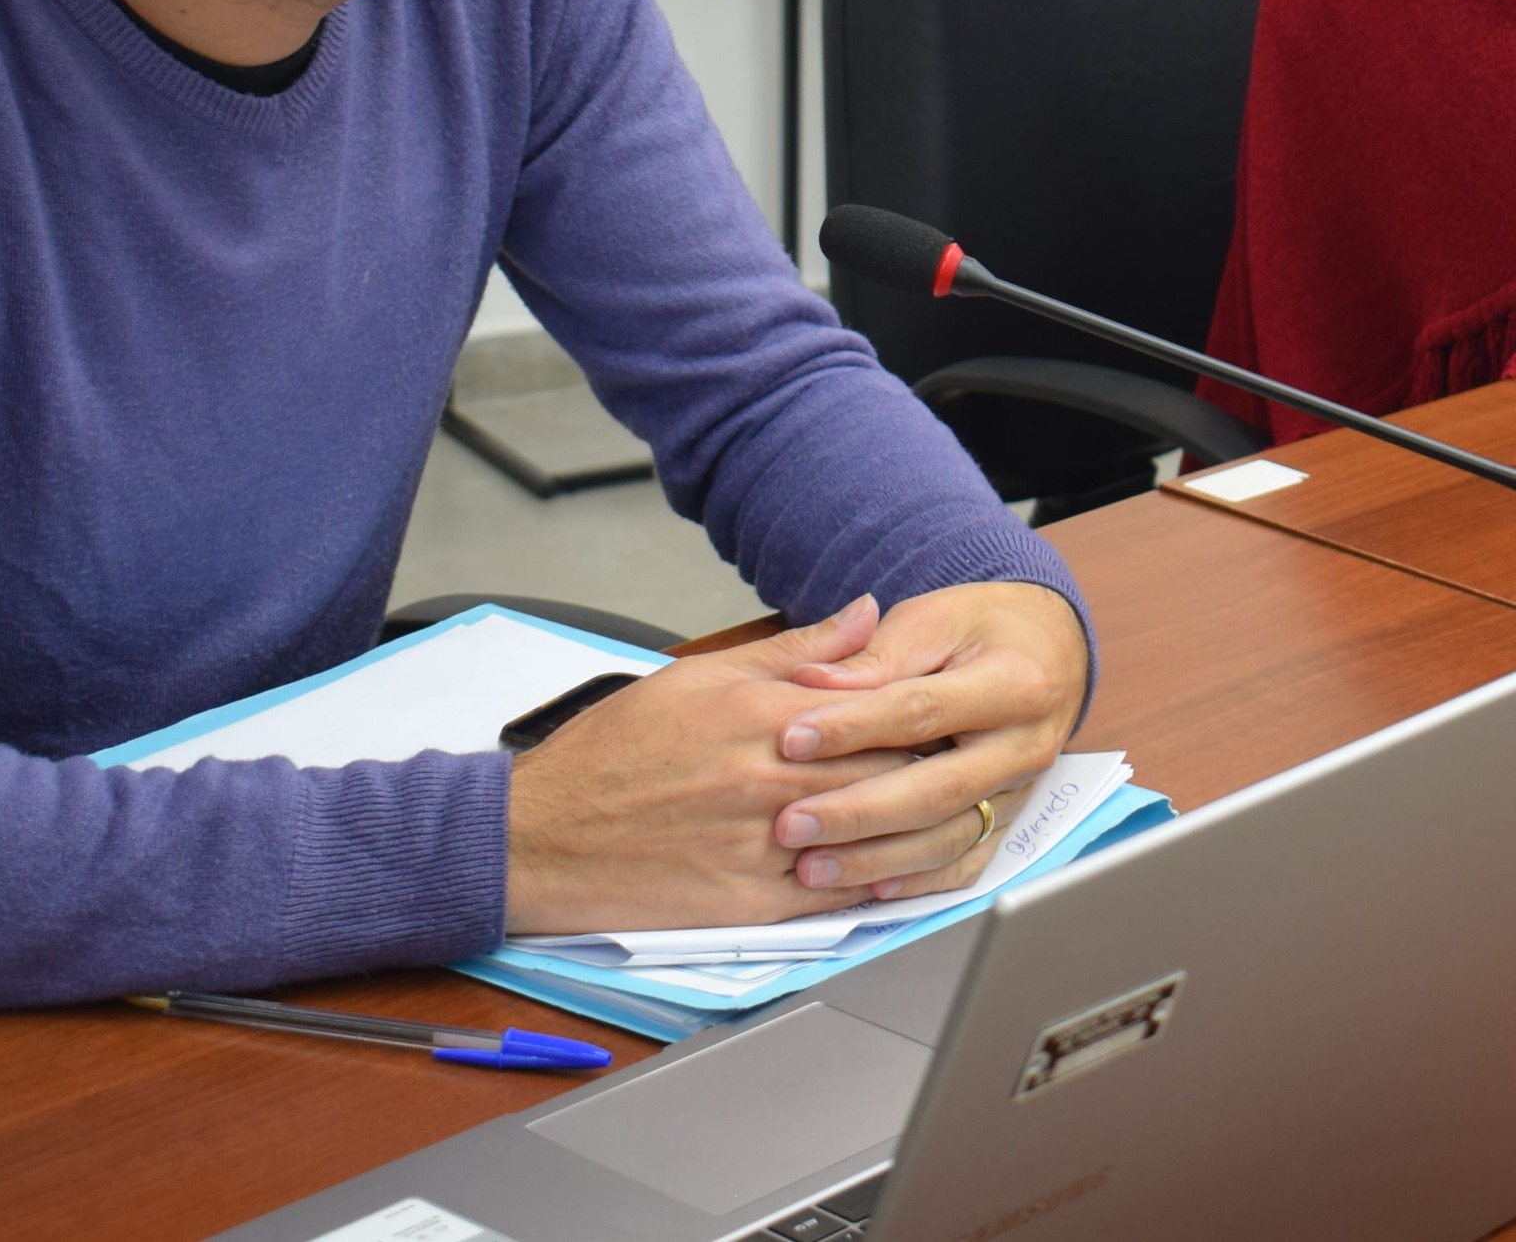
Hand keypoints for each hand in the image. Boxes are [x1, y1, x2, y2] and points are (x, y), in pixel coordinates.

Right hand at [502, 597, 925, 933]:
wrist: (541, 836)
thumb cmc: (614, 752)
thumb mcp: (702, 676)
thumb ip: (797, 649)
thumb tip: (868, 612)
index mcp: (764, 716)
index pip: (881, 709)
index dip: (930, 708)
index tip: (957, 704)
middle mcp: (771, 779)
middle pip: (889, 771)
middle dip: (937, 764)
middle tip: (974, 755)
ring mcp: (764, 845)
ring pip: (874, 834)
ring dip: (921, 825)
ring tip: (956, 809)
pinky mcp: (751, 903)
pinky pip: (837, 895)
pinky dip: (878, 881)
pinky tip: (903, 870)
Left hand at [768, 582, 1091, 898]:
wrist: (1053, 654)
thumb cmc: (987, 631)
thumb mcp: (935, 619)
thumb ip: (875, 655)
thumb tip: (809, 683)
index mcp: (1012, 683)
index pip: (922, 710)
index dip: (853, 727)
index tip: (792, 740)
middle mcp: (1024, 746)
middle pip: (936, 790)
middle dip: (858, 813)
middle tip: (791, 824)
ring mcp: (1021, 792)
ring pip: (948, 839)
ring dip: (877, 860)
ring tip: (812, 866)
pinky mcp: (1011, 822)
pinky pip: (966, 864)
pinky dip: (918, 883)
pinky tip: (870, 889)